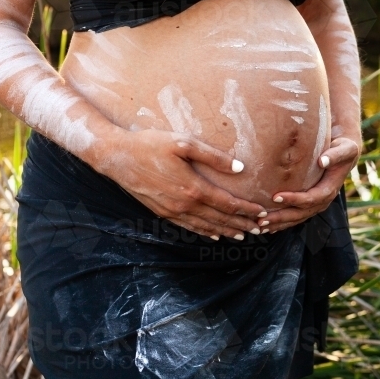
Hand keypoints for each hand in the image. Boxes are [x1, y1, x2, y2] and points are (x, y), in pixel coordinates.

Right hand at [106, 129, 266, 240]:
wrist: (117, 157)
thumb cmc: (151, 145)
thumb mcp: (184, 143)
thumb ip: (213, 156)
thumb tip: (239, 168)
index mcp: (193, 187)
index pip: (228, 204)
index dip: (247, 210)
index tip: (262, 212)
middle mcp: (184, 205)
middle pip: (220, 219)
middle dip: (242, 224)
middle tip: (260, 230)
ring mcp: (172, 212)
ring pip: (205, 227)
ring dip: (226, 231)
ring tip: (242, 235)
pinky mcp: (162, 213)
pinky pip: (188, 227)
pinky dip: (204, 232)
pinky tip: (213, 234)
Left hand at [261, 136, 360, 232]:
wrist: (345, 154)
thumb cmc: (344, 148)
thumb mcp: (346, 149)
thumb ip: (336, 155)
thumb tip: (322, 161)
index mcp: (330, 189)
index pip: (311, 198)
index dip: (294, 199)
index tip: (276, 197)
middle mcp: (323, 201)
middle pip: (301, 213)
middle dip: (282, 217)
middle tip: (262, 219)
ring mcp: (316, 204)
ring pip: (296, 218)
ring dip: (278, 223)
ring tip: (260, 226)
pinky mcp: (309, 203)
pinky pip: (295, 216)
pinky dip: (281, 222)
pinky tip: (268, 225)